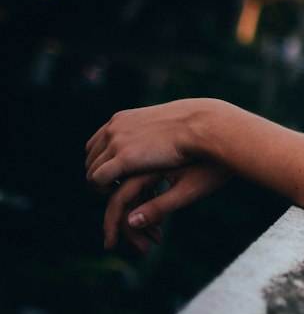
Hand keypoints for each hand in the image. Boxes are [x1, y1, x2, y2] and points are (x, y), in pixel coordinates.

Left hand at [85, 98, 228, 187]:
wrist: (203, 125)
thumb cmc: (194, 127)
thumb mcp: (162, 126)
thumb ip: (150, 133)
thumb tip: (151, 142)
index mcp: (122, 119)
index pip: (96, 144)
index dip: (103, 163)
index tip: (117, 176)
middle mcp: (114, 128)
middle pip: (90, 158)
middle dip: (101, 175)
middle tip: (119, 189)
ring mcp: (117, 142)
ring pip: (91, 171)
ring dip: (102, 185)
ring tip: (123, 194)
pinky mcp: (124, 158)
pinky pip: (97, 179)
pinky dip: (104, 189)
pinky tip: (123, 193)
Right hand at [102, 163, 233, 252]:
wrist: (225, 133)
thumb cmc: (211, 165)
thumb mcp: (188, 190)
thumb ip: (158, 206)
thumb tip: (131, 223)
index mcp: (144, 165)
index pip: (118, 199)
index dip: (112, 224)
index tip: (111, 245)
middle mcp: (140, 158)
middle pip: (120, 196)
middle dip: (127, 225)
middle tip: (143, 248)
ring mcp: (146, 155)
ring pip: (129, 190)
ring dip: (138, 215)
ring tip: (157, 236)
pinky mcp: (156, 157)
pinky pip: (140, 181)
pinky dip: (145, 200)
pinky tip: (162, 216)